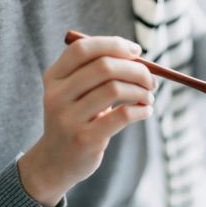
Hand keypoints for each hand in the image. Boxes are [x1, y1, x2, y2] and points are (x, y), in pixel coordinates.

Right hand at [18, 37, 156, 206]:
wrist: (55, 162)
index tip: (137, 51)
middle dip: (136, 70)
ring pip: (115, 89)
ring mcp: (68, 118)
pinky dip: (141, 109)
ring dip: (141, 91)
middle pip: (104, 67)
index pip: (84, 49)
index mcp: (54, 77)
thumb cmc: (77, 119)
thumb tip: (138, 56)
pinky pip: (122, 115)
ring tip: (149, 98)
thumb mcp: (76, 93)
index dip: (114, 45)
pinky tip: (146, 111)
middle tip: (151, 80)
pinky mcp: (85, 139)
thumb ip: (98, 72)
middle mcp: (56, 95)